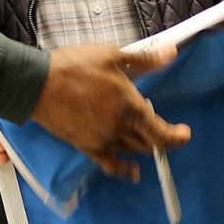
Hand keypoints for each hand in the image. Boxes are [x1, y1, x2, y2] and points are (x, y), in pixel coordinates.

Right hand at [30, 44, 190, 181]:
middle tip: (158, 121)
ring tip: (140, 129)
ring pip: (132, 151)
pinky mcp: (87, 147)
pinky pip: (110, 164)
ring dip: (142, 143)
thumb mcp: (112, 55)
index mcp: (130, 106)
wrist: (38, 84)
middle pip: (149, 143)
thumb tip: (171, 53)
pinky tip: (131, 171)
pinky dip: (123, 170)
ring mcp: (103, 140)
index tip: (184, 133)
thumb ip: (144, 59)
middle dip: (159, 135)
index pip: (162, 133)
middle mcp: (120, 128)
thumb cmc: (75, 66)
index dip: (177, 137)